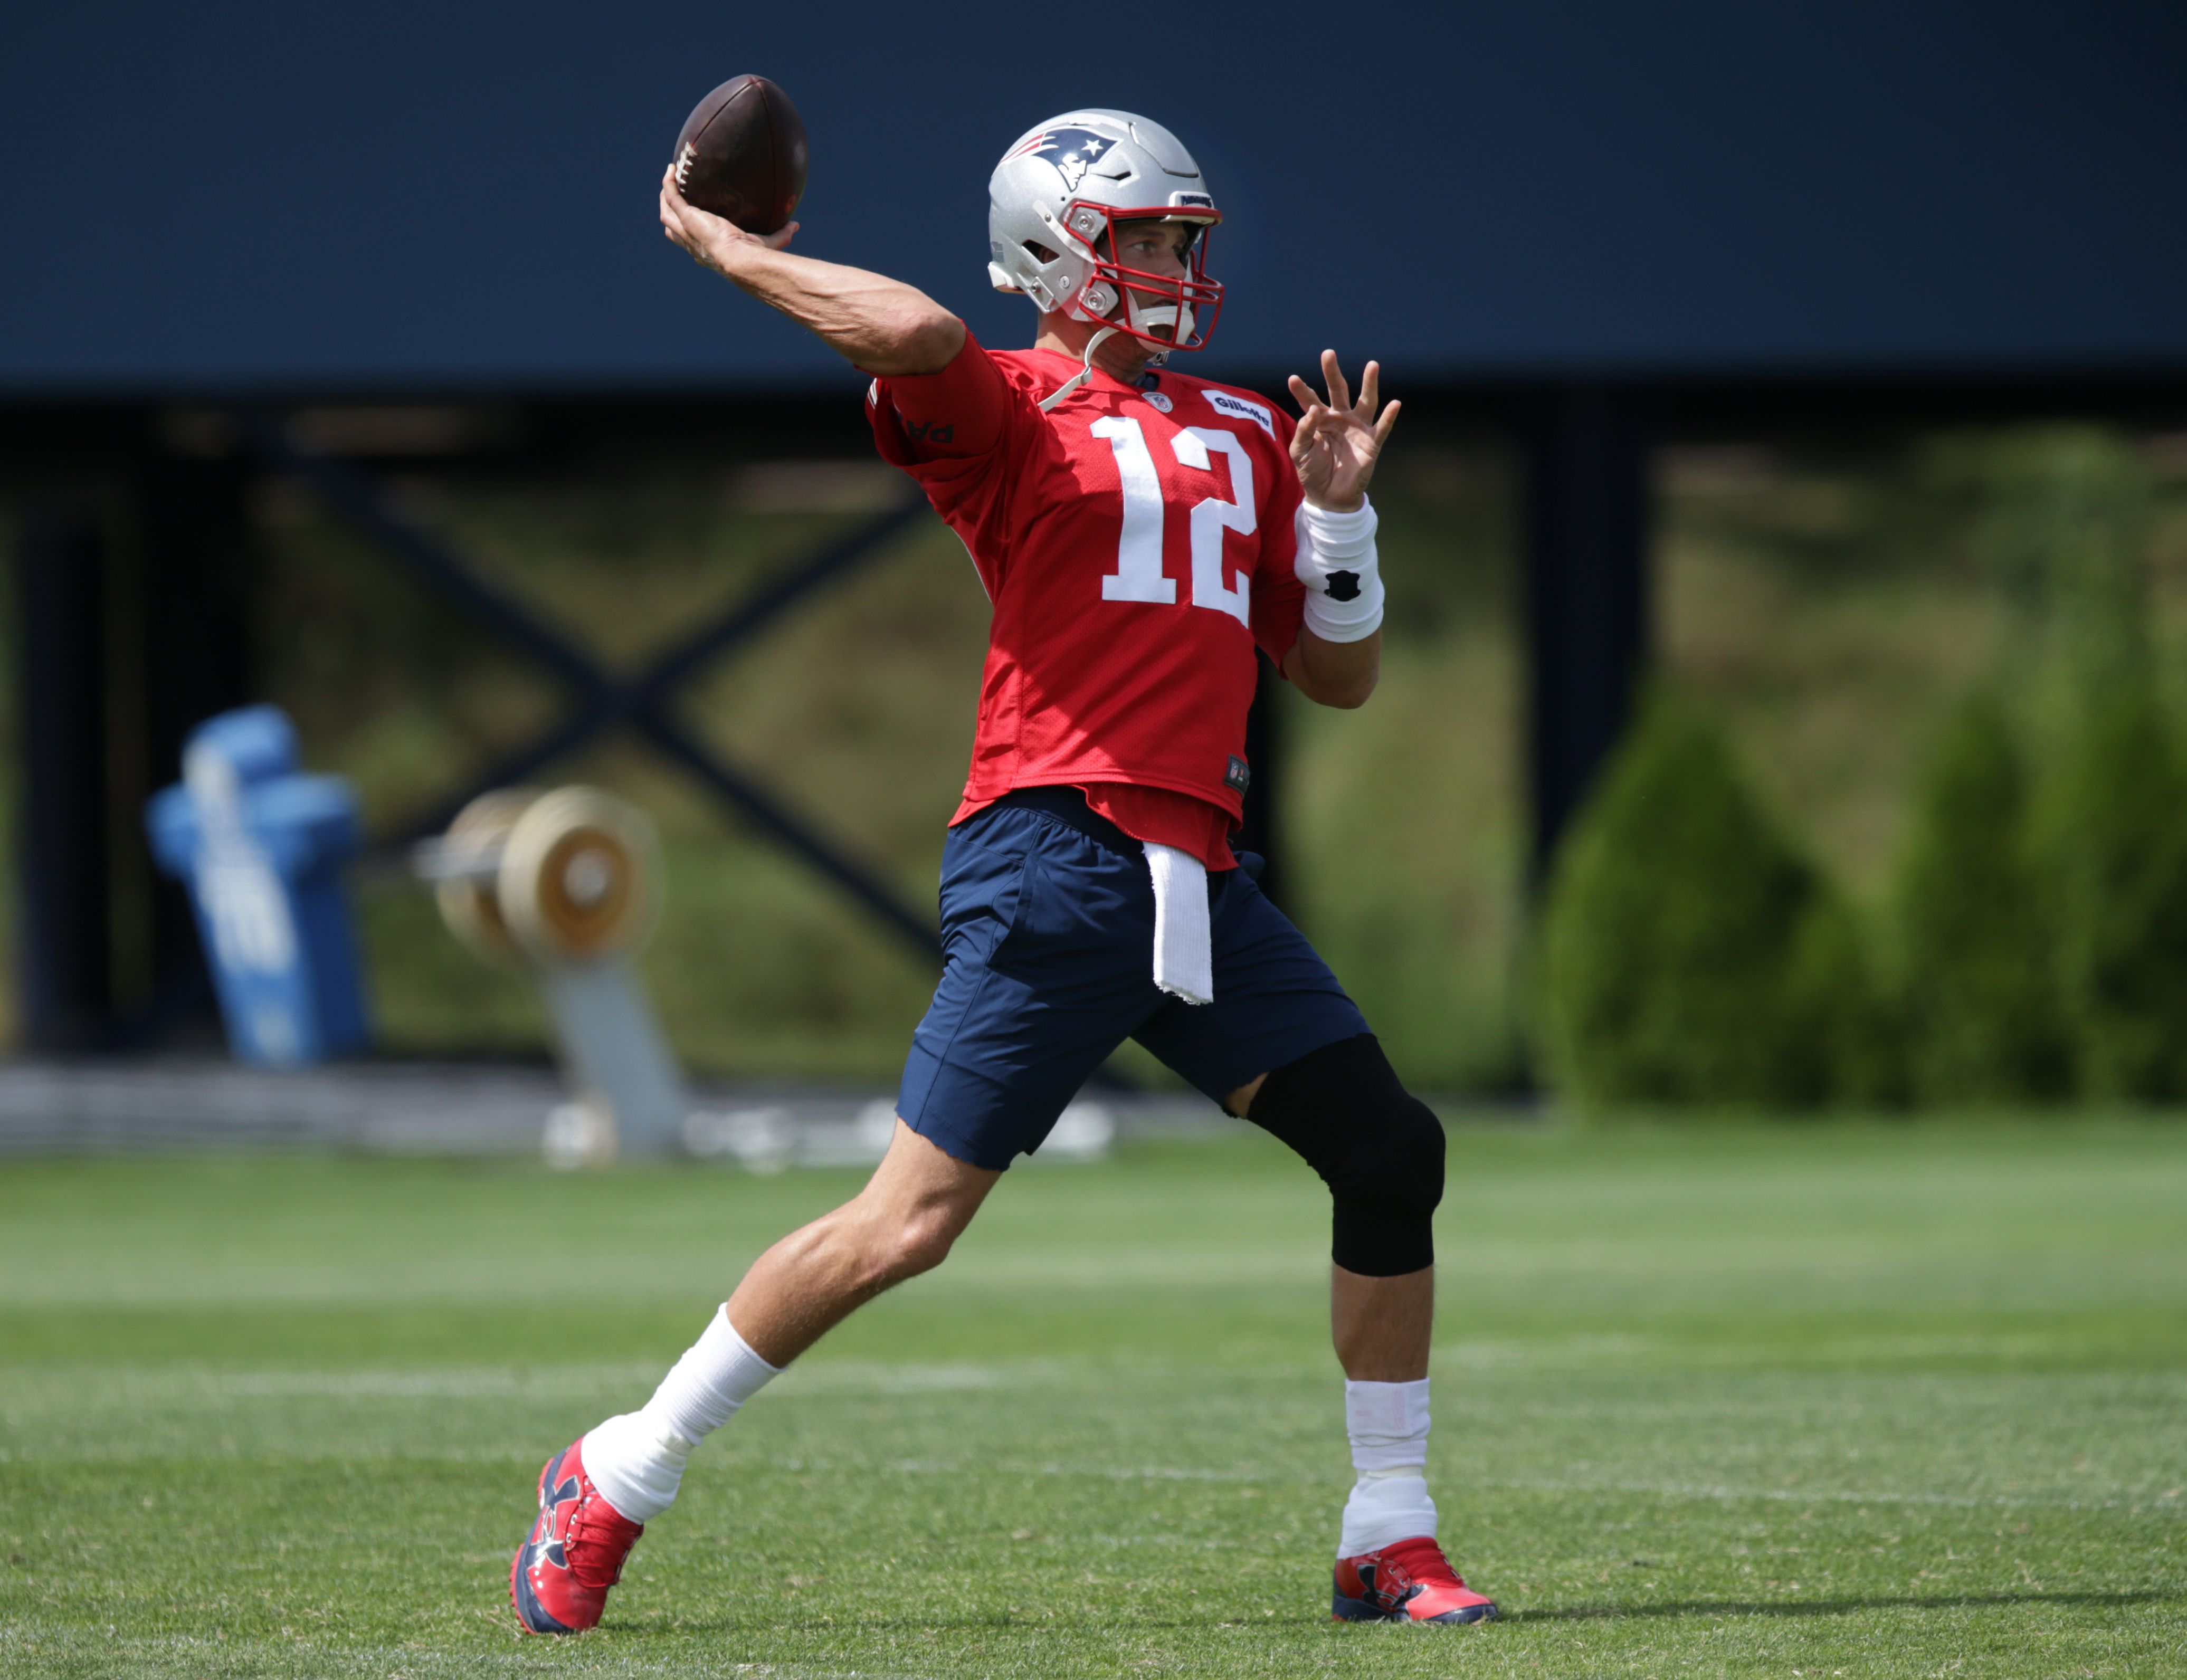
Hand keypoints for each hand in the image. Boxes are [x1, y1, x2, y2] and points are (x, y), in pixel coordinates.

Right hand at [659, 165, 797, 275]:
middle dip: (671, 212)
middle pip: (673, 227)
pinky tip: (672, 168)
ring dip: (666, 197)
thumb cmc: (752, 257)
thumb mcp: (767, 243)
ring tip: (670, 179)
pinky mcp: (687, 217)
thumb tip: (796, 226)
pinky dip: (670, 183)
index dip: (688, 230)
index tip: (692, 217)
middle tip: (673, 196)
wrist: (740, 259)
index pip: (692, 241)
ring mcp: (687, 230)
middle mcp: (692, 242)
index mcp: (706, 250)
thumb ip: (781, 235)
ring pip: (668, 213)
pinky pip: (672, 196)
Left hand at [1287, 351, 1398, 511]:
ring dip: (1369, 384)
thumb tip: (1313, 410)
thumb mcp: (1300, 453)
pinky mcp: (1371, 443)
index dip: (1302, 390)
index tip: (1292, 378)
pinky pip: (1382, 427)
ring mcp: (1357, 429)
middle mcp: (1340, 418)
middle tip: (1328, 353)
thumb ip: (1303, 431)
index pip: (1310, 400)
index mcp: (1320, 419)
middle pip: (1338, 390)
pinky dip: (1389, 416)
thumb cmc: (1312, 472)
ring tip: (1372, 365)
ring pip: (1365, 402)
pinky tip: (1395, 403)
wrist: (1329, 497)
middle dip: (1333, 373)